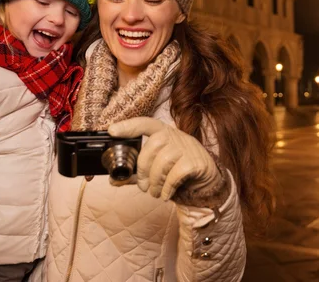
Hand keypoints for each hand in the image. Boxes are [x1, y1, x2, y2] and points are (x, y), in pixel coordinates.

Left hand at [108, 117, 222, 200]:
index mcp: (163, 133)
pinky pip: (175, 174)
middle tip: (143, 186)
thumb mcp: (156, 169)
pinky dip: (167, 188)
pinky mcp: (196, 162)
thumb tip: (114, 180)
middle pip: (152, 146)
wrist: (206, 181)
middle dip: (143, 170)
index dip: (128, 126)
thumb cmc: (177, 171)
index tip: (112, 131)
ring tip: (154, 192)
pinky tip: (165, 194)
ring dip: (155, 182)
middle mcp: (175, 136)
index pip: (145, 123)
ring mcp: (187, 147)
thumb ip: (136, 174)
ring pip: (163, 162)